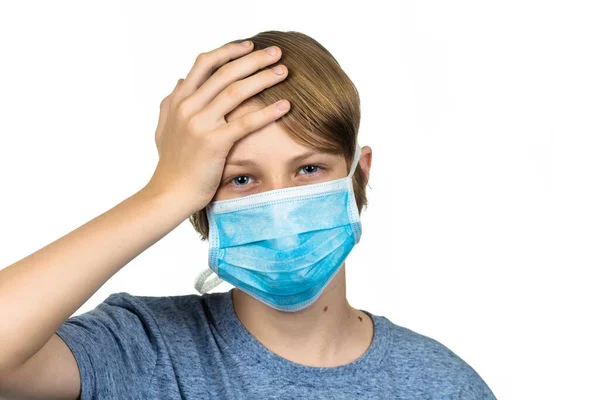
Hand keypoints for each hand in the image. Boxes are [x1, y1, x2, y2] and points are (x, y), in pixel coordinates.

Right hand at [145, 41, 289, 210]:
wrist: (169, 193)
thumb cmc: (171, 164)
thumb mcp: (165, 128)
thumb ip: (170, 103)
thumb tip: (179, 80)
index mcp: (178, 100)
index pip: (204, 63)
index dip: (228, 51)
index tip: (249, 46)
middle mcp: (188, 107)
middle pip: (225, 72)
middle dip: (253, 59)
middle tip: (276, 52)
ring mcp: (200, 124)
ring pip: (236, 91)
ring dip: (263, 78)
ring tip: (284, 71)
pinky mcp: (214, 143)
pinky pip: (246, 122)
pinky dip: (267, 111)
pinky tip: (285, 105)